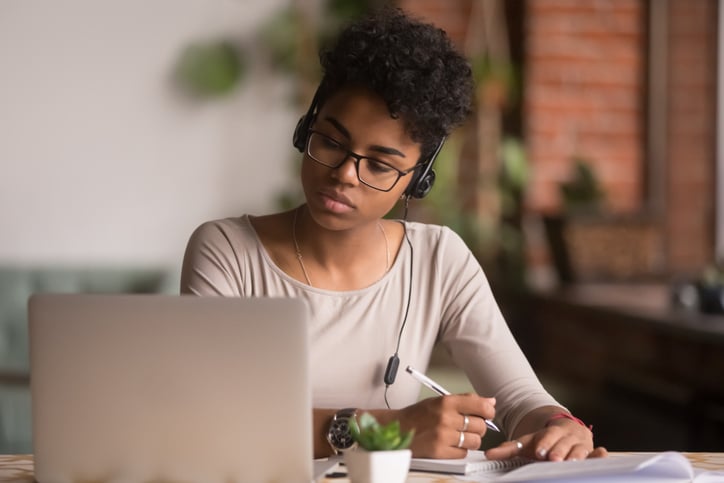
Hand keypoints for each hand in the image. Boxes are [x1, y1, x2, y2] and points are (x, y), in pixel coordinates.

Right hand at [394, 394, 495, 458]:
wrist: (396, 428)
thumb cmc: (417, 415)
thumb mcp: (439, 401)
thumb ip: (466, 400)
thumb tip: (490, 401)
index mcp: (446, 402)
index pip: (481, 405)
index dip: (488, 411)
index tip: (487, 413)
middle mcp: (445, 418)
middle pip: (480, 425)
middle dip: (477, 427)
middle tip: (467, 426)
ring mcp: (443, 436)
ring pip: (475, 441)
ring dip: (470, 440)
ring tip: (458, 436)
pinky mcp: (439, 451)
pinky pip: (463, 453)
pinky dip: (460, 450)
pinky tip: (450, 444)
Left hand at [485, 417, 607, 461]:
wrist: (565, 431)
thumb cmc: (545, 441)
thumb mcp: (528, 442)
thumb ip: (509, 449)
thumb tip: (488, 454)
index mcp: (551, 432)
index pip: (548, 437)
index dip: (545, 443)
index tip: (540, 451)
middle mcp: (567, 436)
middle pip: (563, 444)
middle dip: (559, 452)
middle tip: (554, 459)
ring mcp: (581, 444)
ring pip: (580, 450)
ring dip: (577, 455)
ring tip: (572, 463)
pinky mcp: (591, 451)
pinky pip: (596, 454)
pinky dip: (599, 455)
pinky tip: (602, 454)